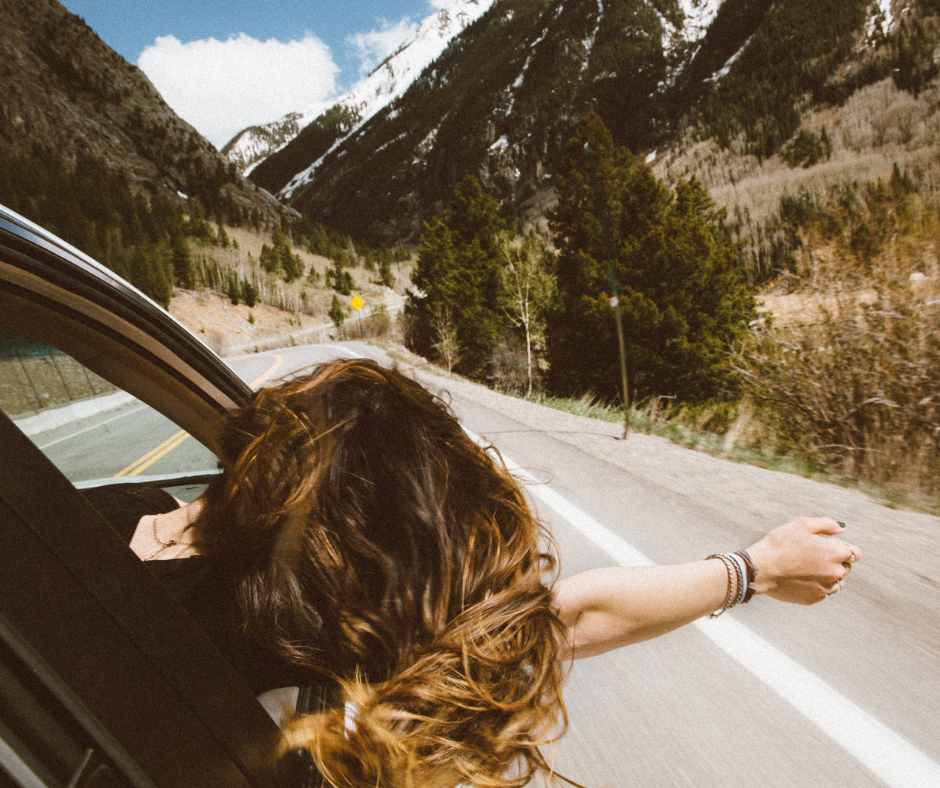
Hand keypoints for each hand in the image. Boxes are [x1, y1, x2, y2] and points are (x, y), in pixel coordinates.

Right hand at [745, 517, 860, 604]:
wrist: (761, 568)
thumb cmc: (780, 543)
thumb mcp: (802, 525)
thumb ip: (827, 525)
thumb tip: (842, 529)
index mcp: (835, 553)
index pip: (856, 553)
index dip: (843, 547)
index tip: (829, 546)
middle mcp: (835, 572)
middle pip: (846, 567)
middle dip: (835, 561)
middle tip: (812, 555)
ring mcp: (825, 588)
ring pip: (836, 582)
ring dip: (828, 575)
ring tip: (807, 568)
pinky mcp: (814, 599)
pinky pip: (823, 592)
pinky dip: (816, 585)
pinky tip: (800, 578)